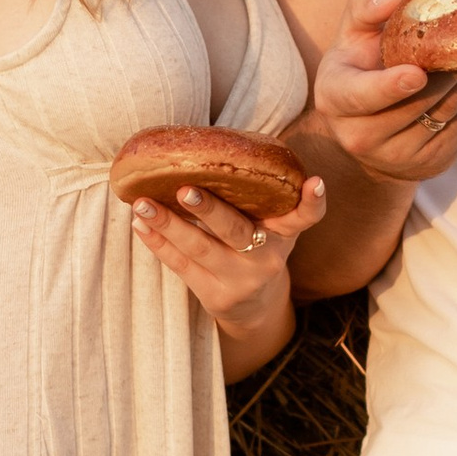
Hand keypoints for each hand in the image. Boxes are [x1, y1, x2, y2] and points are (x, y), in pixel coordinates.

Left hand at [129, 171, 327, 337]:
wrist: (256, 307)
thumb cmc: (257, 246)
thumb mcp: (270, 226)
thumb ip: (254, 196)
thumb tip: (207, 148)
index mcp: (284, 234)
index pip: (305, 217)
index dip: (312, 201)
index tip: (315, 182)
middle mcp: (266, 258)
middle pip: (236, 231)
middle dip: (208, 210)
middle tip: (184, 189)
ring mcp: (240, 280)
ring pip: (199, 249)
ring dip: (167, 224)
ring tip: (141, 203)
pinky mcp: (215, 296)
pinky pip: (181, 266)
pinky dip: (158, 243)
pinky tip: (140, 223)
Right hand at [313, 0, 456, 183]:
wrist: (367, 129)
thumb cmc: (360, 64)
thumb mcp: (352, 32)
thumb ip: (366, 5)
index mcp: (336, 98)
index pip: (360, 96)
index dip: (388, 87)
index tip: (416, 73)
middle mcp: (361, 135)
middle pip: (416, 102)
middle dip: (450, 67)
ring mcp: (399, 154)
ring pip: (446, 110)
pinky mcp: (432, 160)